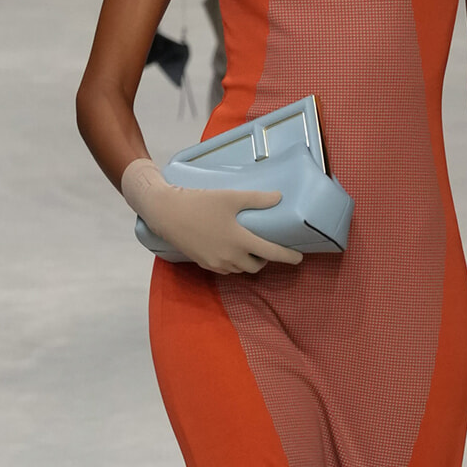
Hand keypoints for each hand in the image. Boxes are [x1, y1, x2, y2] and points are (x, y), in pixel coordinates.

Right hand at [121, 158, 302, 273]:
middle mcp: (230, 257)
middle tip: (267, 247)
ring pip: (241, 269)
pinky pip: (226, 269)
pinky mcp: (204, 264)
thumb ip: (257, 199)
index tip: (299, 258)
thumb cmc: (200, 202)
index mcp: (240, 241)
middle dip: (265, 259)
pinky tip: (230, 250)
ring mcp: (216, 263)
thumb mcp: (230, 197)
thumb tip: (279, 197)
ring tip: (249, 248)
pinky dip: (233, 263)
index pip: (272, 253)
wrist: (166, 213)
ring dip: (249, 262)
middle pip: (257, 266)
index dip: (288, 257)